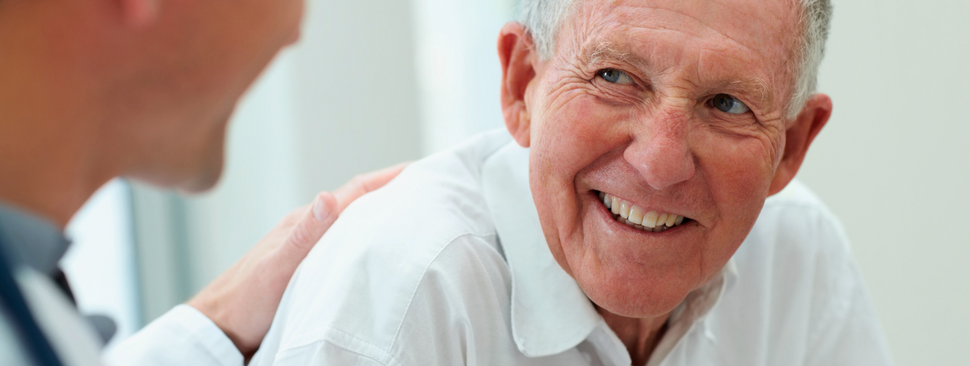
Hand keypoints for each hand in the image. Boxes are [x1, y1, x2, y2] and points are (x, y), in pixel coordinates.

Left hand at [186, 162, 407, 356]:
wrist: (219, 330)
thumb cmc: (244, 302)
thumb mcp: (278, 269)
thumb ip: (304, 235)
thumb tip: (328, 197)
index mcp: (304, 222)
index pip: (356, 191)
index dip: (390, 178)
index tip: (421, 171)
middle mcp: (309, 229)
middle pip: (359, 202)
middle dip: (394, 192)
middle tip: (429, 190)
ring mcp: (309, 247)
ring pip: (354, 223)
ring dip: (383, 215)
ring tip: (414, 216)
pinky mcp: (309, 267)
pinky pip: (346, 244)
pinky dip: (368, 240)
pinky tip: (380, 251)